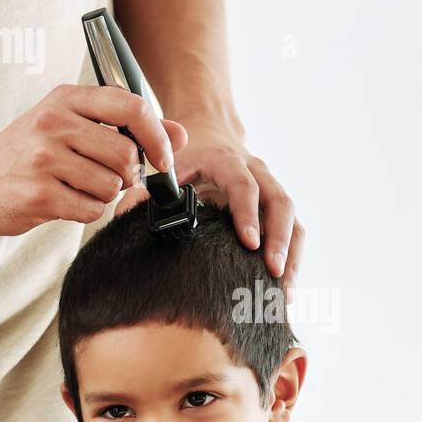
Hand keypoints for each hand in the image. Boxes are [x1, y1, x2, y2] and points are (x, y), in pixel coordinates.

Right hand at [0, 84, 188, 236]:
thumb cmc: (26, 151)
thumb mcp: (70, 124)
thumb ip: (126, 126)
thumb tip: (180, 135)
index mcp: (65, 98)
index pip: (131, 106)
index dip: (156, 135)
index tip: (162, 157)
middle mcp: (53, 123)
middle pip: (126, 154)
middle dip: (126, 174)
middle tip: (103, 175)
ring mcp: (44, 159)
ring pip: (111, 186)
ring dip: (103, 194)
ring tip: (75, 185)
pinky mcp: (39, 194)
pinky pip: (91, 210)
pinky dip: (85, 211)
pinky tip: (62, 200)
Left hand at [114, 120, 303, 294]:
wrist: (211, 130)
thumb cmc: (188, 153)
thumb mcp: (169, 163)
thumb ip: (149, 188)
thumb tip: (127, 215)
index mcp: (228, 161)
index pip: (243, 185)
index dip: (248, 213)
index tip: (249, 242)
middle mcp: (257, 172)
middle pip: (280, 202)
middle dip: (279, 239)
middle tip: (273, 272)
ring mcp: (271, 188)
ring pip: (292, 218)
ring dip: (292, 254)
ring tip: (284, 292)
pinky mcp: (276, 205)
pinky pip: (293, 229)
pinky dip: (292, 258)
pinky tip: (284, 290)